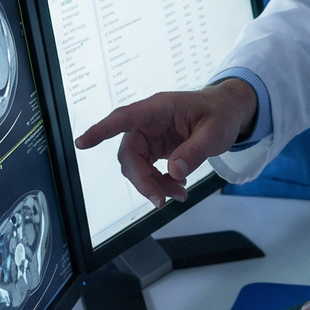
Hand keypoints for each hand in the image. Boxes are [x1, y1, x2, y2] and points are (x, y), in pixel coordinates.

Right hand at [74, 79, 256, 205]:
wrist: (227, 112)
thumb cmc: (220, 113)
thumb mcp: (215, 131)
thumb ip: (195, 150)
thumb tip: (174, 171)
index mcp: (158, 109)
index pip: (123, 118)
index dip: (101, 130)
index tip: (82, 143)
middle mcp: (148, 122)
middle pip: (129, 154)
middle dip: (142, 180)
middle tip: (162, 200)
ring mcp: (150, 136)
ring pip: (136, 166)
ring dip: (152, 185)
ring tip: (179, 195)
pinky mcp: (156, 148)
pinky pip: (147, 170)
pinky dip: (159, 184)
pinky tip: (177, 188)